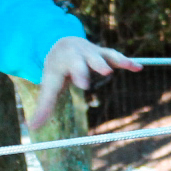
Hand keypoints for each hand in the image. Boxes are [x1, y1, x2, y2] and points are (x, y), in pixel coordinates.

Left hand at [26, 36, 140, 130]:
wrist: (61, 42)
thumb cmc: (56, 70)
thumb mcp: (49, 85)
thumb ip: (44, 106)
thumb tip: (32, 127)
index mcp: (64, 62)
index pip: (71, 69)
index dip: (78, 75)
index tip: (84, 84)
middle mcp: (79, 54)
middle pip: (89, 58)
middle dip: (97, 63)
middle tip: (106, 72)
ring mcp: (93, 52)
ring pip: (104, 54)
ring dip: (115, 59)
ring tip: (129, 65)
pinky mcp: (104, 53)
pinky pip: (116, 56)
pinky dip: (127, 61)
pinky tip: (138, 68)